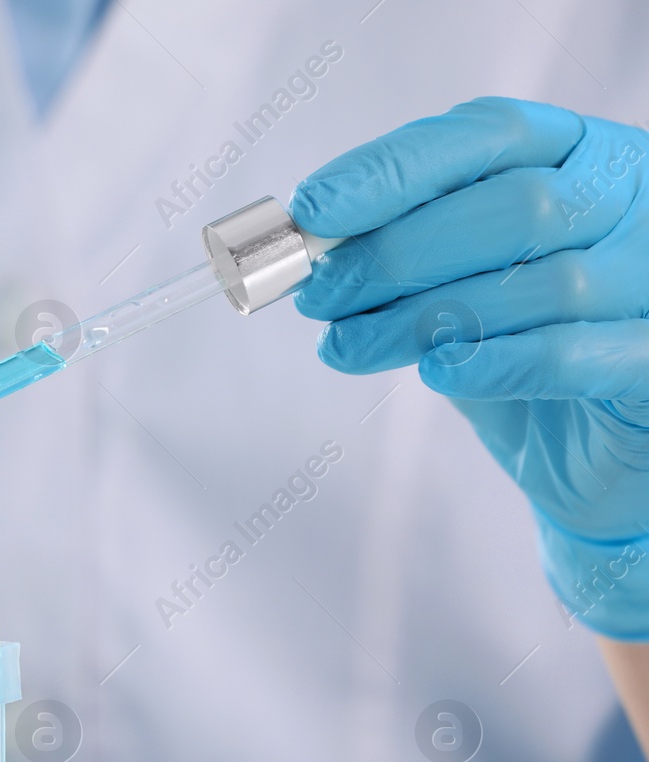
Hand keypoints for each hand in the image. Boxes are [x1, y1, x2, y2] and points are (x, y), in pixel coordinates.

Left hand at [290, 96, 648, 638]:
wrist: (589, 460)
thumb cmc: (517, 355)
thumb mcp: (452, 288)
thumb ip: (400, 254)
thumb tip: (312, 245)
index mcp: (583, 157)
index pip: (492, 134)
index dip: (396, 170)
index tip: (314, 212)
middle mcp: (634, 203)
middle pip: (516, 206)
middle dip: (398, 252)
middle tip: (323, 295)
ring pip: (544, 283)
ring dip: (424, 317)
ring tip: (349, 347)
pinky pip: (575, 352)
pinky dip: (495, 361)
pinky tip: (437, 371)